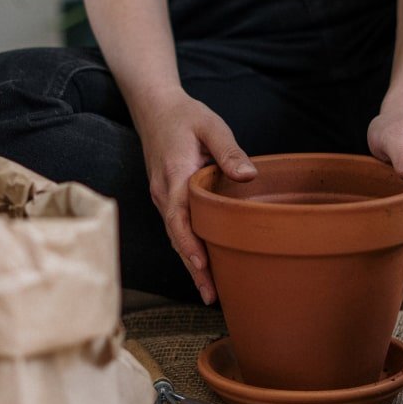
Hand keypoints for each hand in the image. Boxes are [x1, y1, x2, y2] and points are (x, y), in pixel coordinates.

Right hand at [136, 88, 255, 304]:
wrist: (153, 108)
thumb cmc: (185, 116)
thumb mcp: (211, 125)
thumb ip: (229, 150)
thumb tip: (248, 176)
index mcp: (174, 176)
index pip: (179, 218)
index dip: (189, 245)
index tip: (202, 266)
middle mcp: (163, 193)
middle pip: (176, 237)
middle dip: (192, 268)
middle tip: (212, 296)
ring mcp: (162, 197)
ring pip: (175, 236)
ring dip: (190, 263)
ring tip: (210, 291)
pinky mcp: (167, 198)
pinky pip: (176, 228)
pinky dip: (187, 248)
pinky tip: (202, 265)